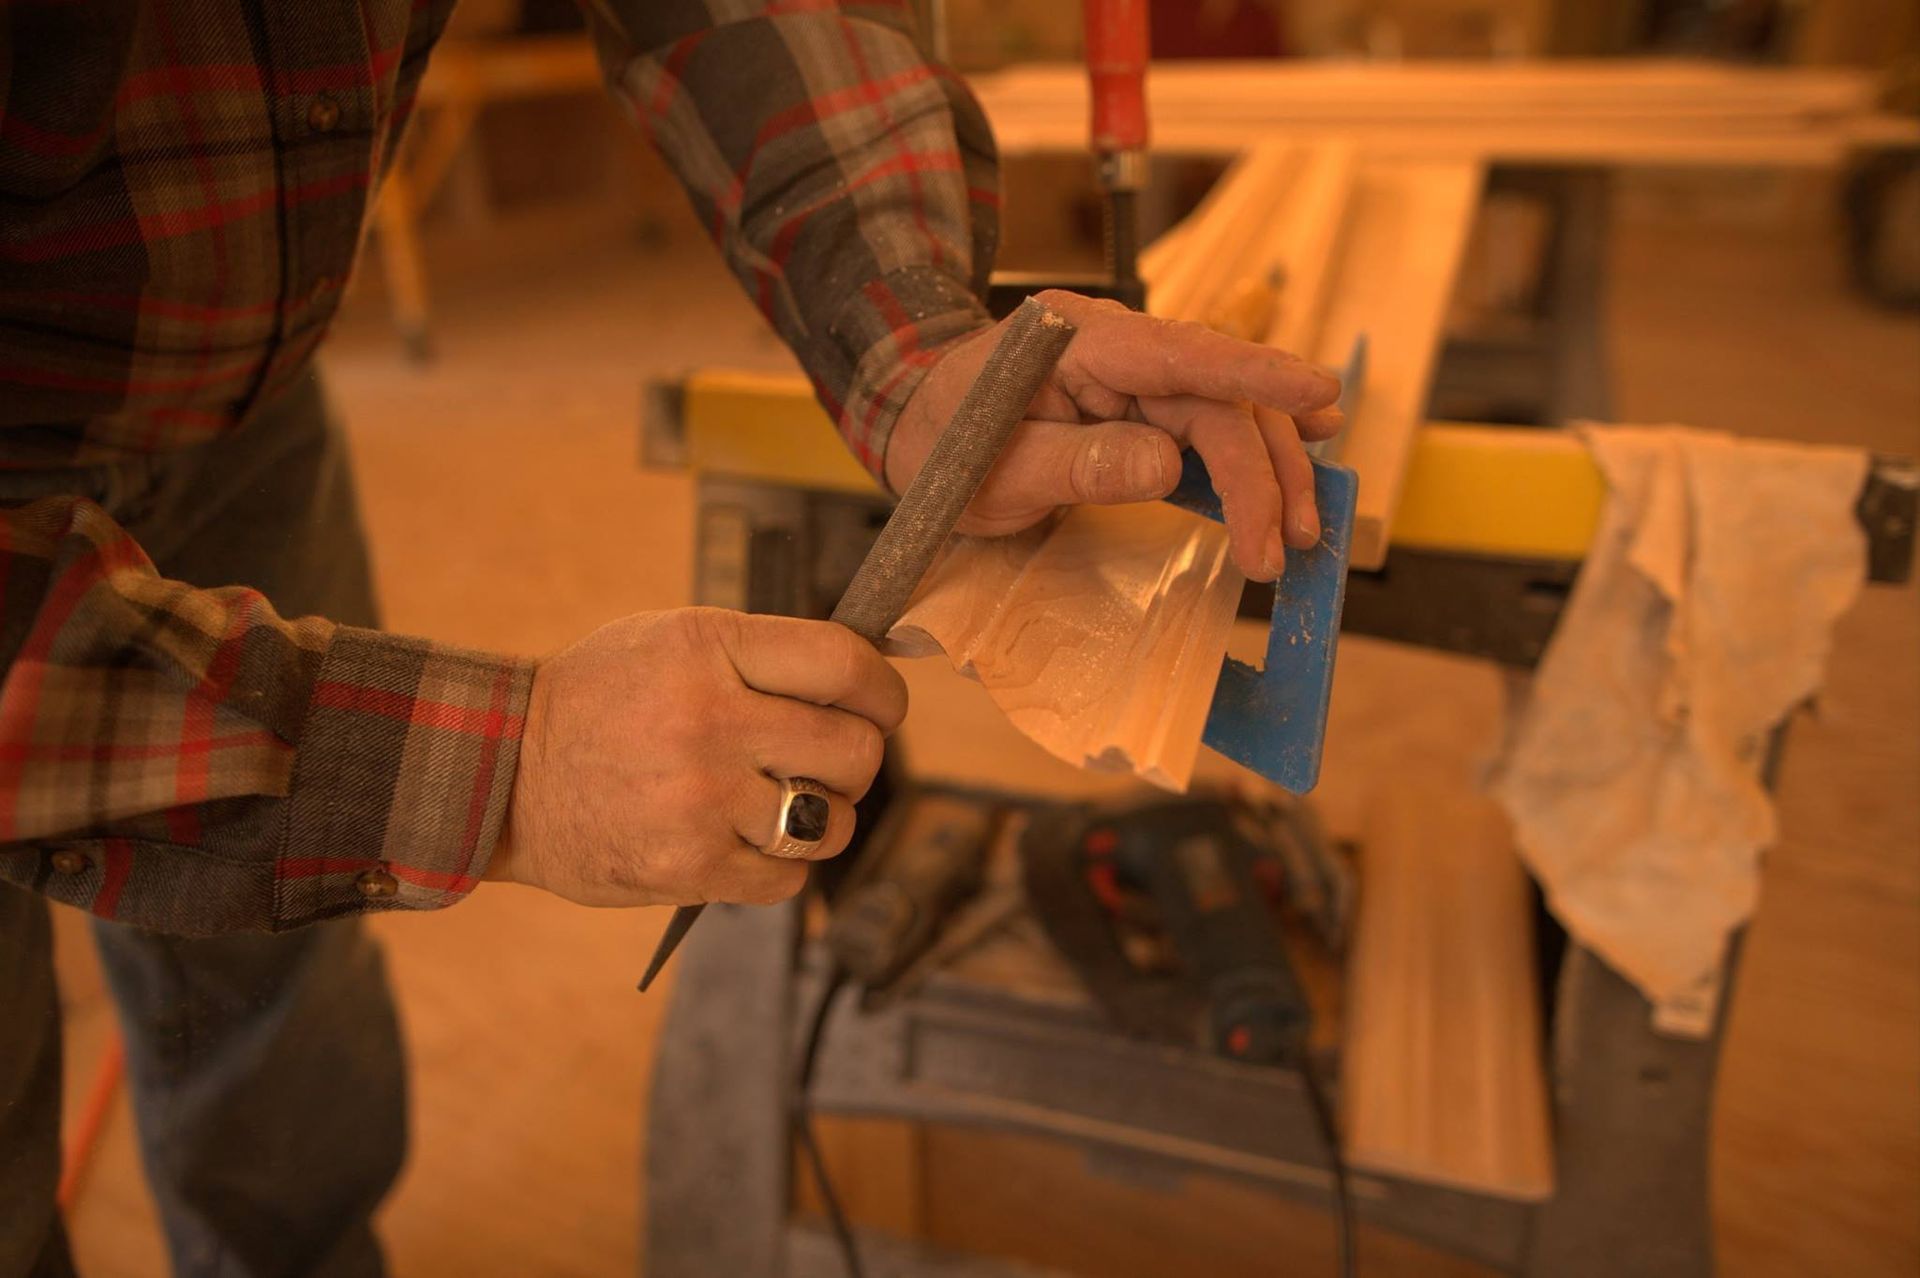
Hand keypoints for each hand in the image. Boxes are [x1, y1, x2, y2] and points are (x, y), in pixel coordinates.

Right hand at [488, 608, 905, 906]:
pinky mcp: (689, 865)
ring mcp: (701, 798)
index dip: (885, 693)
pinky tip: (743, 843)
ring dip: (823, 819)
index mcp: (709, 647)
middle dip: (857, 762)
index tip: (882, 708)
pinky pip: (789, 878)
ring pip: (833, 822)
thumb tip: (865, 677)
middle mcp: (711, 719)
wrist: (498, 774)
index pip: (846, 665)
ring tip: (781, 806)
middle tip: (825, 764)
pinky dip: (780, 866)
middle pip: (855, 751)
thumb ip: (761, 652)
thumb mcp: (671, 638)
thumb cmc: (598, 698)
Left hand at [887, 290, 1344, 581]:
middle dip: (1263, 473)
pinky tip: (1289, 490)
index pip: (1184, 354)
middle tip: (1283, 547)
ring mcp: (1138, 375)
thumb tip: (1167, 465)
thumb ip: (1076, 464)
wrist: (917, 424)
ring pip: (1229, 417)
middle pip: (1219, 399)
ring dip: (1270, 475)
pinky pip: (1211, 430)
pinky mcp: (1145, 407)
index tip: (1318, 395)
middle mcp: (1123, 347)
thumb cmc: (945, 443)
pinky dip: (1250, 466)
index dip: (1257, 375)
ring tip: (1296, 536)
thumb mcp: (995, 470)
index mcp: (1081, 342)